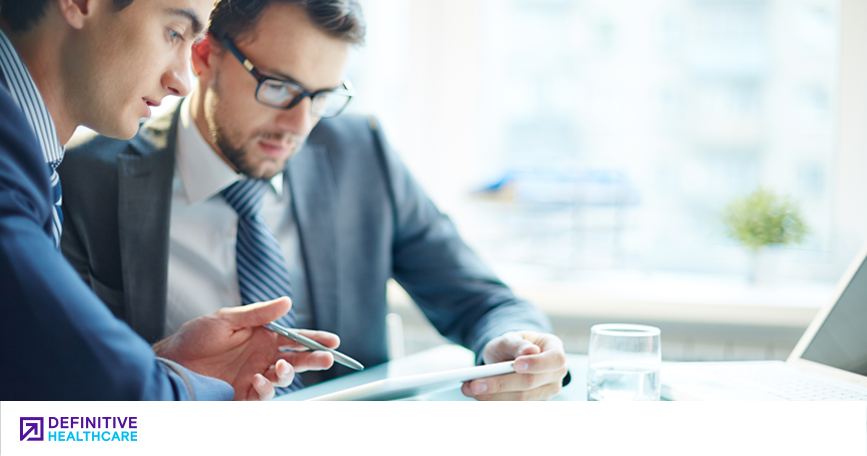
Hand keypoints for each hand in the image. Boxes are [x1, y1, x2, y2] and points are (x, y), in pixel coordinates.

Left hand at [152, 297, 339, 400]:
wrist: (171, 362)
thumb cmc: (195, 338)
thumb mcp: (227, 318)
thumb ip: (259, 313)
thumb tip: (287, 302)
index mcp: (263, 337)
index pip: (296, 338)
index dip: (315, 339)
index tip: (333, 341)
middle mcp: (263, 357)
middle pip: (297, 360)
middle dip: (314, 359)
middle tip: (327, 358)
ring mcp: (255, 376)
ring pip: (284, 379)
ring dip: (288, 374)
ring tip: (282, 368)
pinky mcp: (243, 395)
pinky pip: (263, 395)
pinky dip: (266, 388)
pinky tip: (260, 378)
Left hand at [461, 331, 567, 400]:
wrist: (512, 358)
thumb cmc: (514, 345)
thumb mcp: (512, 337)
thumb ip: (517, 343)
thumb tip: (530, 351)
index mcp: (555, 352)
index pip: (554, 360)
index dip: (536, 364)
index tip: (516, 365)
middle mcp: (555, 375)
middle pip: (531, 383)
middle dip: (500, 384)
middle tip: (475, 383)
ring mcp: (546, 393)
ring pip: (520, 399)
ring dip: (492, 396)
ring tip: (469, 389)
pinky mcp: (533, 405)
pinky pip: (514, 407)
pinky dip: (494, 402)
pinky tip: (478, 397)